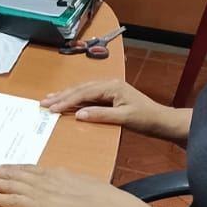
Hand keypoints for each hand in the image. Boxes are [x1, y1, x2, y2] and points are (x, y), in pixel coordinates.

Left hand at [0, 164, 134, 206]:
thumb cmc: (103, 199)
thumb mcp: (85, 185)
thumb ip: (71, 185)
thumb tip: (69, 187)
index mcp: (56, 173)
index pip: (27, 168)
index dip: (10, 168)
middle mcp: (44, 179)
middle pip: (13, 173)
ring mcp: (39, 192)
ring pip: (8, 184)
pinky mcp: (38, 206)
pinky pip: (12, 201)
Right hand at [39, 79, 184, 142]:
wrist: (162, 121)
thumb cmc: (147, 119)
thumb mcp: (124, 118)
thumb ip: (101, 115)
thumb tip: (79, 114)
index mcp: (112, 87)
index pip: (83, 93)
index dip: (66, 101)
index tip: (51, 108)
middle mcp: (109, 84)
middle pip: (80, 89)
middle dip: (61, 95)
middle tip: (43, 102)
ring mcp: (110, 89)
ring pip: (83, 90)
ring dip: (66, 95)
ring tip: (50, 99)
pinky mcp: (111, 95)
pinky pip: (88, 94)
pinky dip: (75, 97)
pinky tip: (68, 100)